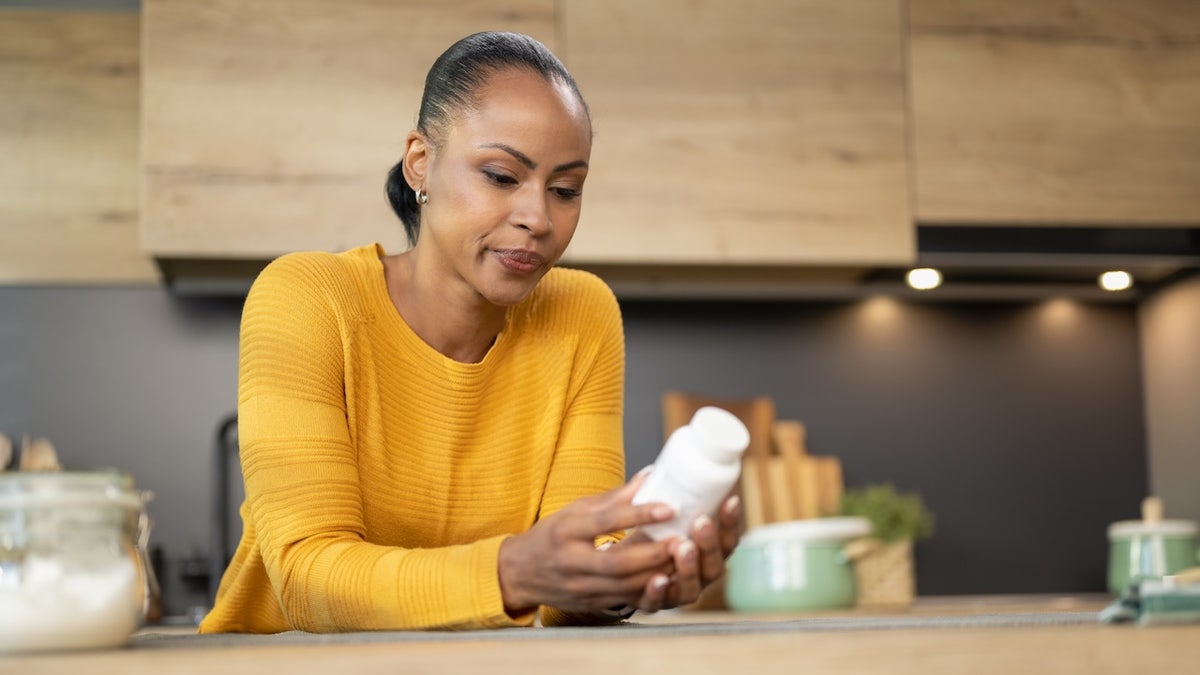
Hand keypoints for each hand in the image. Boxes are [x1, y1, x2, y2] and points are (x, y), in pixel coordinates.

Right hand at [497, 474, 676, 615]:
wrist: (519, 573)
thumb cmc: (552, 535)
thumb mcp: (576, 510)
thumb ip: (614, 498)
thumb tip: (650, 476)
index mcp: (566, 530)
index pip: (605, 521)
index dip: (639, 514)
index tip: (669, 507)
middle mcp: (572, 561)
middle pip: (618, 563)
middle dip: (654, 553)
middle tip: (683, 540)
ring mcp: (581, 587)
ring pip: (625, 586)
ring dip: (658, 574)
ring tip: (684, 559)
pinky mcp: (591, 604)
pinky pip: (626, 601)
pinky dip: (650, 590)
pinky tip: (670, 578)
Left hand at [630, 493, 742, 612]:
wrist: (619, 572)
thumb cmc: (647, 540)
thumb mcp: (657, 520)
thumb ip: (658, 499)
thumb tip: (652, 471)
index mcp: (707, 555)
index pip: (727, 540)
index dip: (731, 522)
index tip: (730, 499)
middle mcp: (698, 577)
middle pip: (714, 566)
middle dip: (709, 544)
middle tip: (700, 522)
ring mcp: (677, 593)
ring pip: (691, 588)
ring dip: (689, 568)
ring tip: (681, 546)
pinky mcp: (653, 605)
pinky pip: (658, 604)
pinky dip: (658, 593)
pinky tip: (656, 579)